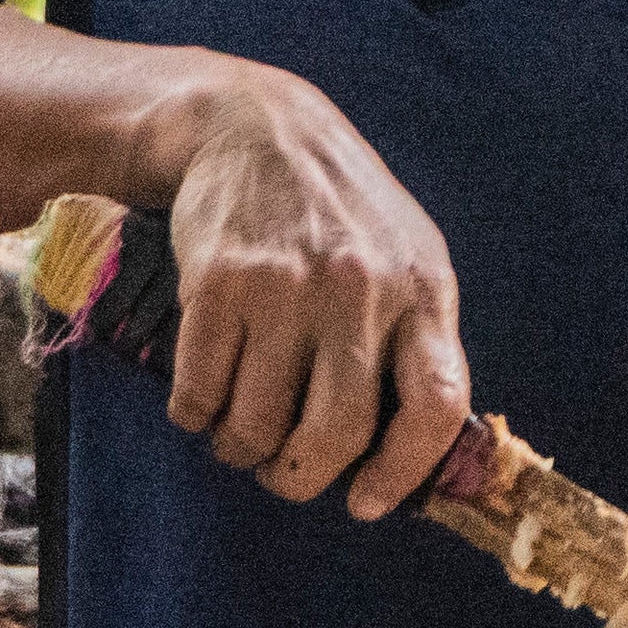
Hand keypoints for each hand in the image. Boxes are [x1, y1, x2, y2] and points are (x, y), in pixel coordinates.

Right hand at [151, 58, 472, 519]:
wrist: (254, 126)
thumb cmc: (337, 211)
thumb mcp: (404, 257)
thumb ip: (416, 341)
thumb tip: (413, 455)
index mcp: (421, 290)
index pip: (433, 406)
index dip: (403, 471)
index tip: (367, 501)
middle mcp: (358, 291)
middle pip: (336, 432)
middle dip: (300, 477)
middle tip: (284, 475)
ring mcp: (285, 288)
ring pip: (258, 424)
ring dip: (241, 448)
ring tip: (238, 433)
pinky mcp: (217, 285)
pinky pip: (199, 393)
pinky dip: (194, 416)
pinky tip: (200, 402)